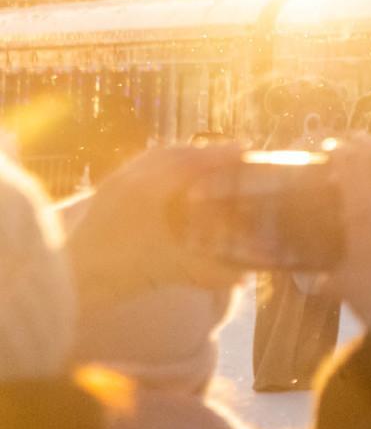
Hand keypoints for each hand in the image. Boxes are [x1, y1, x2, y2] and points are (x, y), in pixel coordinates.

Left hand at [58, 144, 247, 317]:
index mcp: (148, 186)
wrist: (67, 279)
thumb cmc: (115, 271)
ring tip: (203, 169)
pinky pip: (138, 172)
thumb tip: (242, 278)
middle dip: (202, 153)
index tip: (244, 149)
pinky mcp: (104, 196)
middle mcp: (130, 178)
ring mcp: (113, 185)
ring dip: (180, 161)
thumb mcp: (170, 270)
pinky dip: (160, 171)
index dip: (219, 154)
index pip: (190, 160)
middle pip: (171, 154)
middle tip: (229, 157)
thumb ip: (209, 272)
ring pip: (152, 162)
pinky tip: (169, 188)